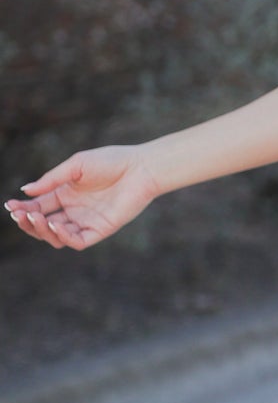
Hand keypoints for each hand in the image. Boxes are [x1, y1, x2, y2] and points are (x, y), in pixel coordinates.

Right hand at [5, 147, 160, 250]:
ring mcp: (86, 222)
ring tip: (35, 218)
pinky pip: (77, 241)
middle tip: (19, 214)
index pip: (38, 206)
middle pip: (44, 224)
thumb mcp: (75, 166)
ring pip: (57, 236)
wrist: (140, 168)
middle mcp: (74, 210)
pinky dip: (64, 237)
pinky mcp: (100, 230)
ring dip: (42, 230)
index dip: (23, 209)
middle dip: (28, 221)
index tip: (10, 207)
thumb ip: (51, 180)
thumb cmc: (110, 161)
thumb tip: (25, 191)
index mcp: (66, 194)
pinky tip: (55, 225)